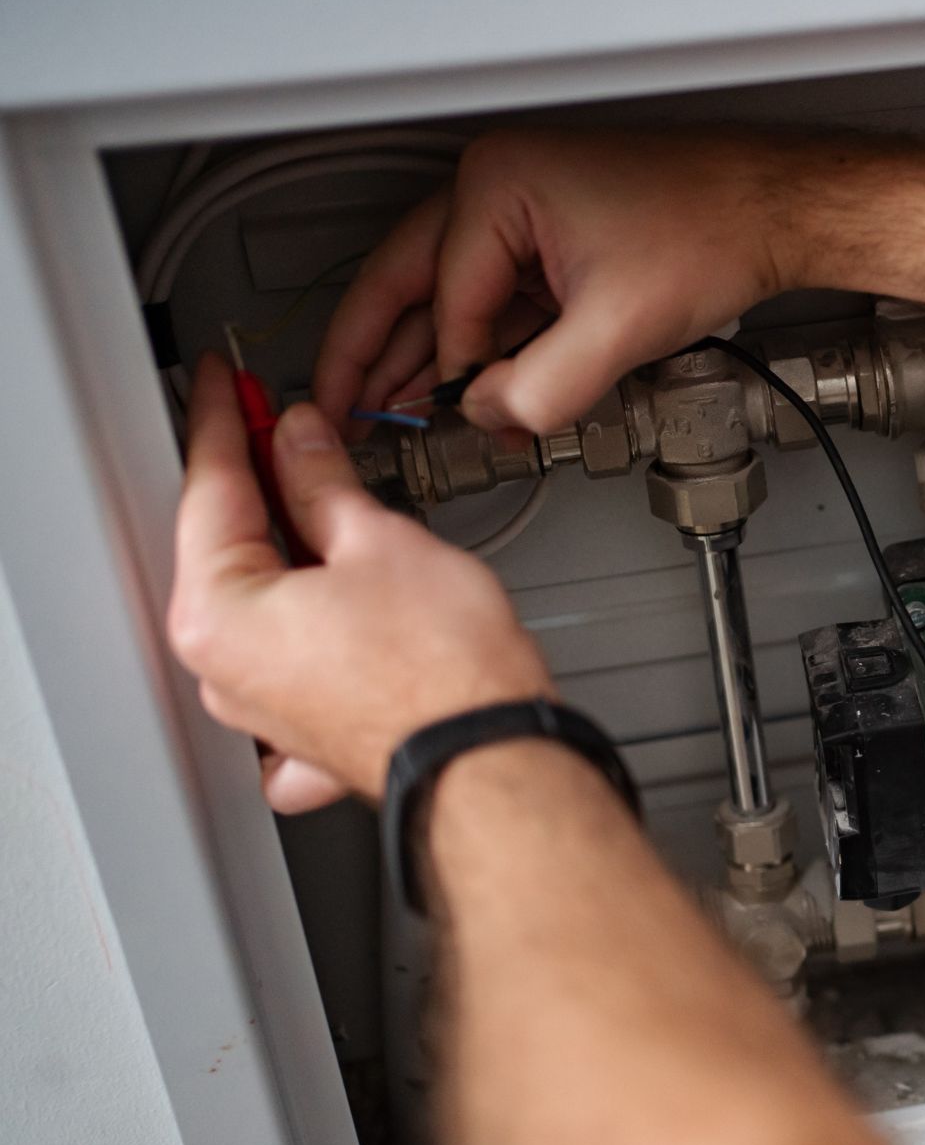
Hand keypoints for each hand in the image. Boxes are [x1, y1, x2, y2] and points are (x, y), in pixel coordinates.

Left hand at [170, 353, 554, 810]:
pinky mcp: (307, 732)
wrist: (494, 758)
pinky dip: (306, 624)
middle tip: (283, 429)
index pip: (210, 490)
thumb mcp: (379, 542)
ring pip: (260, 603)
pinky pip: (289, 663)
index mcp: (219, 615)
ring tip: (330, 503)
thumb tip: (299, 444)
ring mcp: (262, 709)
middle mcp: (224, 671)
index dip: (227, 423)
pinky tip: (336, 597)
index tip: (226, 386)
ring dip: (289, 548)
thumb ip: (323, 482)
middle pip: (228, 548)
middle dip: (258, 485)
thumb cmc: (446, 675)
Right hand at [313, 128, 800, 436]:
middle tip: (335, 408)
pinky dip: (478, 344)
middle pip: (407, 281)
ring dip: (425, 354)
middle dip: (372, 353)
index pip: (443, 298)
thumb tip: (489, 416)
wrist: (776, 210)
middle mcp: (496, 187)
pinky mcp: (551, 238)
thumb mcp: (619, 329)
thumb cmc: (715, 231)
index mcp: (496, 186)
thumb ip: (543, 388)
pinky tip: (461, 387)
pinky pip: (493, 298)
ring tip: (385, 409)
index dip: (452, 371)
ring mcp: (521, 211)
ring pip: (447, 294)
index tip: (455, 418)